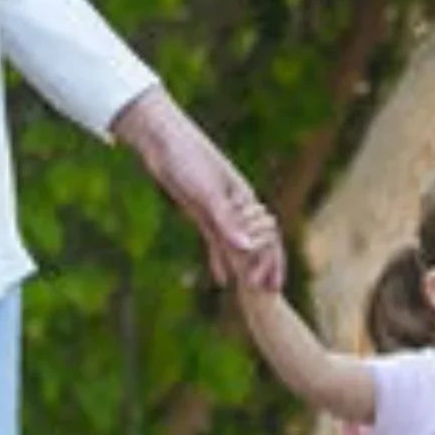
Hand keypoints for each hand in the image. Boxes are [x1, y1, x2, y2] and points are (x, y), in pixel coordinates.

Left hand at [112, 90, 285, 288]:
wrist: (164, 140)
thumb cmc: (187, 158)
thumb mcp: (206, 192)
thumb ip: (226, 221)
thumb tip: (247, 248)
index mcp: (244, 199)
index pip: (267, 236)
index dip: (270, 262)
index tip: (270, 287)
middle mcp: (236, 205)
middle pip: (257, 242)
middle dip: (264, 267)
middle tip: (269, 294)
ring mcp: (219, 209)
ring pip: (237, 244)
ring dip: (245, 267)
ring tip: (250, 292)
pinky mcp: (202, 210)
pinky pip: (216, 240)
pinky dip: (220, 259)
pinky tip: (221, 279)